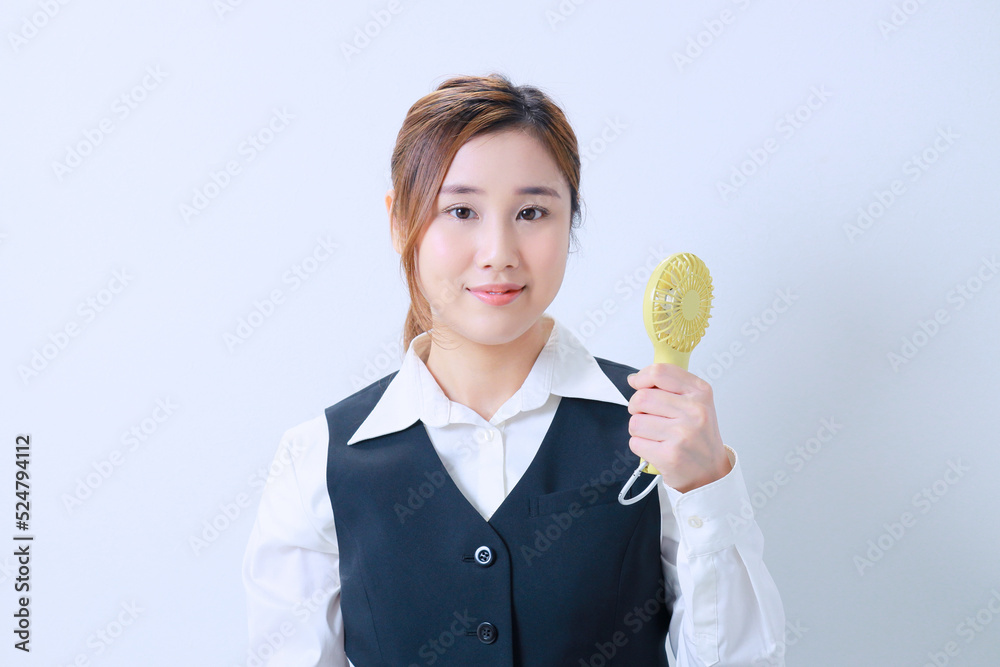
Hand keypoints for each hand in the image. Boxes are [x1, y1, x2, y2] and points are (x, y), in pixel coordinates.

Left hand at [626, 363, 731, 493]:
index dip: (642, 377)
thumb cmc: (698, 437)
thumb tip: (634, 379)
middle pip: (642, 397)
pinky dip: (640, 446)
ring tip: (655, 435)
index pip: (660, 372)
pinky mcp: (670, 456)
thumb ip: (668, 386)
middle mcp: (694, 411)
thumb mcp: (695, 403)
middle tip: (646, 416)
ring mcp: (682, 434)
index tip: (637, 384)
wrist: (711, 473)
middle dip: (636, 407)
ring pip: (636, 421)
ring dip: (638, 429)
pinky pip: (636, 443)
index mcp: (700, 393)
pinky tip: (656, 448)